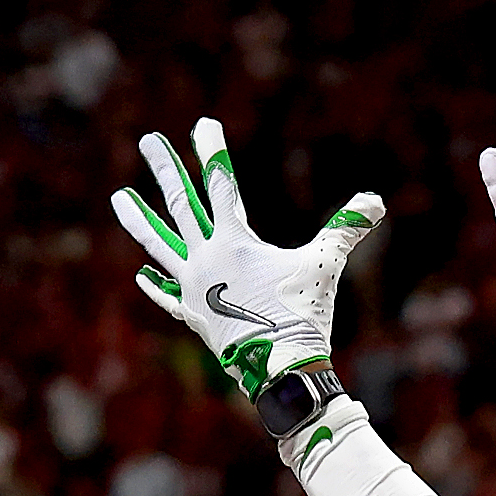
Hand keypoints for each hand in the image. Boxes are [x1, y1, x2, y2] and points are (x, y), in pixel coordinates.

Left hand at [113, 117, 383, 406]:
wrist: (278, 371)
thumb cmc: (302, 316)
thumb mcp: (324, 267)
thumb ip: (344, 231)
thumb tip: (376, 201)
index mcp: (233, 241)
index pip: (219, 184)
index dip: (212, 151)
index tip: (202, 124)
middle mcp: (205, 258)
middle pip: (180, 205)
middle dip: (165, 169)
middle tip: (146, 140)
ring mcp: (193, 287)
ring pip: (159, 245)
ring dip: (139, 220)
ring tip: (119, 197)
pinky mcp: (194, 316)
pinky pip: (167, 294)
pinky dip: (154, 284)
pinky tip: (141, 273)